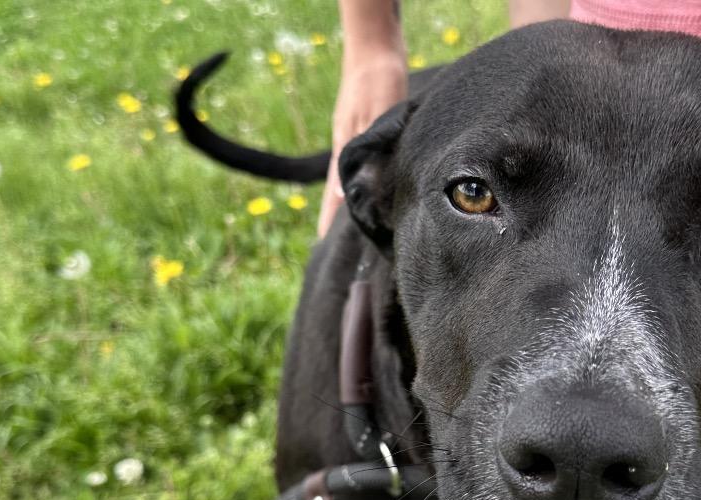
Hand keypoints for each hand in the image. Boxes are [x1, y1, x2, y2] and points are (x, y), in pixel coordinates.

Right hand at [318, 51, 407, 236]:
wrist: (377, 50)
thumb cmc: (377, 81)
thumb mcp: (371, 115)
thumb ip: (360, 149)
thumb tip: (341, 192)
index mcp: (344, 150)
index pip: (333, 195)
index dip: (328, 219)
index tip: (322, 243)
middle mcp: (347, 150)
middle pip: (339, 193)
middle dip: (337, 219)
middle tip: (335, 247)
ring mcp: (355, 142)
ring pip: (351, 182)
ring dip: (352, 205)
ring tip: (353, 231)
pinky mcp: (367, 135)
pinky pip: (363, 169)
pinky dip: (363, 186)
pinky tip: (368, 196)